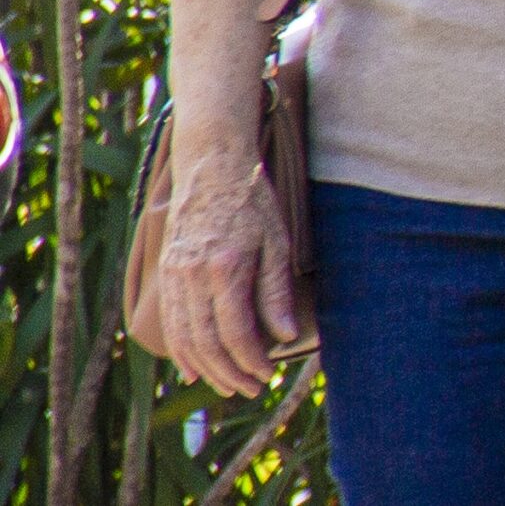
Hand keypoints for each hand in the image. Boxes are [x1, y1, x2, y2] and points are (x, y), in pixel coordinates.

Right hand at [159, 152, 299, 396]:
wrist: (211, 169)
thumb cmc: (253, 203)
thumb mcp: (278, 243)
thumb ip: (276, 292)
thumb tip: (286, 337)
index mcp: (226, 268)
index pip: (236, 333)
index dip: (252, 360)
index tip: (268, 374)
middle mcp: (193, 277)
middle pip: (208, 343)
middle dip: (230, 373)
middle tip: (251, 388)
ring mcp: (174, 276)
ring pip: (185, 338)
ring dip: (206, 368)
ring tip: (228, 385)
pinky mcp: (166, 274)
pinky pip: (171, 322)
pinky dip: (181, 350)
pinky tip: (193, 368)